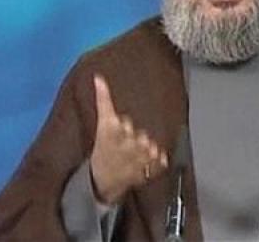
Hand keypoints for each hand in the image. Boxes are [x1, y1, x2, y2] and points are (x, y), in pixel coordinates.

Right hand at [90, 74, 167, 204]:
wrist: (101, 180)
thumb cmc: (103, 149)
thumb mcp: (101, 123)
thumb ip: (103, 99)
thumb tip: (98, 77)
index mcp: (112, 131)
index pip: (125, 122)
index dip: (123, 128)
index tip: (118, 134)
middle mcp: (125, 143)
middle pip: (141, 133)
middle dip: (135, 139)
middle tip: (124, 148)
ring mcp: (136, 158)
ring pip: (151, 145)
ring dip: (146, 150)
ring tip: (134, 157)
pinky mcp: (146, 170)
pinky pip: (160, 159)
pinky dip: (158, 160)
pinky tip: (149, 162)